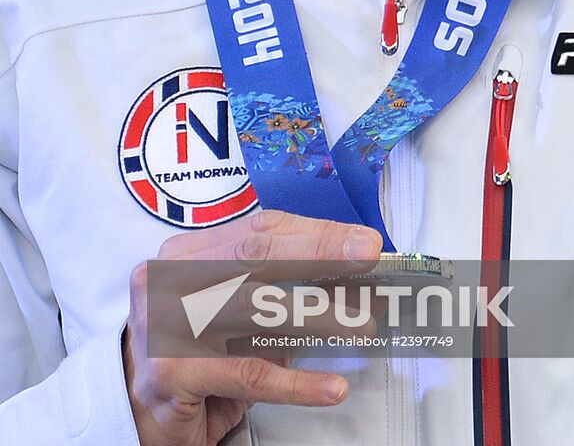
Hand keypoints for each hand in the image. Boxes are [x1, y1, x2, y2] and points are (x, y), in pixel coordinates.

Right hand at [123, 210, 381, 445]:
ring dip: (318, 317)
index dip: (314, 232)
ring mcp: (166, 323)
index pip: (259, 230)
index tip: (359, 240)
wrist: (136, 413)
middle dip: (319, 252)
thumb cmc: (194, 354)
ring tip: (361, 324)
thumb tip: (347, 279)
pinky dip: (297, 383)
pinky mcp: (173, 372)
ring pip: (256, 310)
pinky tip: (330, 387)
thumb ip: (277, 292)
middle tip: (366, 257)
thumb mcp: (233, 312)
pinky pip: (249, 373)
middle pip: (256, 254)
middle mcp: (171, 278)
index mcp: (187, 253)